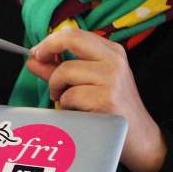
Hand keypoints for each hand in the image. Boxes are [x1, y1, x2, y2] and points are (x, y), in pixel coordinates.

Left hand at [26, 28, 166, 171]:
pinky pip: (70, 96)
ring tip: (65, 100)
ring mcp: (112, 78)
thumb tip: (32, 59)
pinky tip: (79, 112)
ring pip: (65, 72)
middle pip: (70, 39)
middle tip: (37, 62)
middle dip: (47, 50)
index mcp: (112, 51)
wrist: (140, 138)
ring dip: (57, 89)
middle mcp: (114, 60)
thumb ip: (57, 70)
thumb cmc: (112, 109)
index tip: (37, 52)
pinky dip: (66, 106)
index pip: (74, 33)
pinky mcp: (107, 99)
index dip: (50, 41)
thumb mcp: (87, 83)